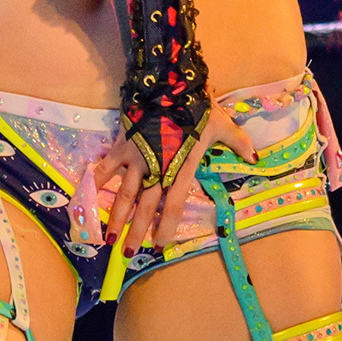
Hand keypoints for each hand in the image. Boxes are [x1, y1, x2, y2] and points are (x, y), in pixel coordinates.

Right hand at [96, 100, 257, 255]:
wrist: (170, 85)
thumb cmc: (198, 108)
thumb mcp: (223, 125)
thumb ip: (239, 143)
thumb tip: (255, 157)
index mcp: (181, 169)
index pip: (175, 205)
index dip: (166, 226)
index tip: (160, 244)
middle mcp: (158, 170)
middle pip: (146, 208)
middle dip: (137, 232)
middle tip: (129, 255)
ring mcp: (138, 160)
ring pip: (125, 195)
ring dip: (116, 218)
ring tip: (108, 239)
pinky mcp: (124, 146)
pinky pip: (107, 167)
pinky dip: (96, 180)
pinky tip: (86, 195)